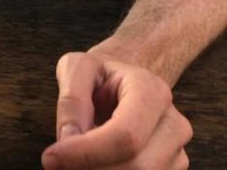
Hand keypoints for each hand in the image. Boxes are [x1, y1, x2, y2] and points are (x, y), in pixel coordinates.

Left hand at [41, 51, 192, 168]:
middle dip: (90, 169)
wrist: (124, 83)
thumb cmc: (100, 75)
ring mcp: (177, 152)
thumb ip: (71, 98)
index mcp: (151, 91)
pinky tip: (93, 164)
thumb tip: (69, 138)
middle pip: (137, 167)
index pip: (125, 136)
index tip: (51, 158)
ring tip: (76, 158)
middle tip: (56, 162)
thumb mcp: (77, 68)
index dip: (86, 153)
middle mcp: (173, 123)